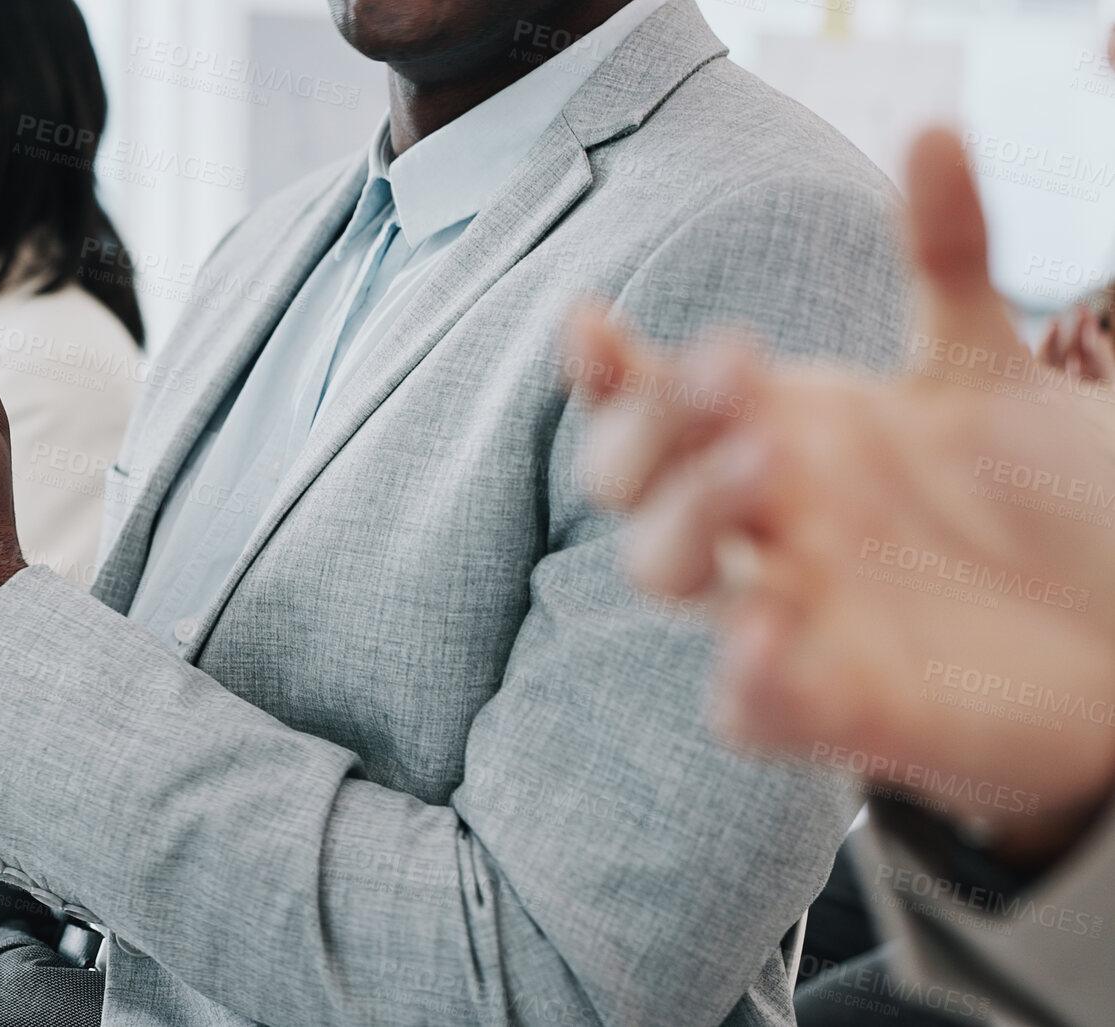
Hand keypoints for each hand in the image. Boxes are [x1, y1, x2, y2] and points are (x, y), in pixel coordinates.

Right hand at [565, 129, 1114, 865]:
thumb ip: (948, 257)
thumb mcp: (991, 370)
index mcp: (781, 436)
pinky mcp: (842, 708)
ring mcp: (792, 612)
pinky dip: (742, 678)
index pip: (648, 404)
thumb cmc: (1056, 507)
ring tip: (766, 463)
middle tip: (732, 374)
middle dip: (653, 426)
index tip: (599, 318)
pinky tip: (765, 632)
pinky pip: (746, 708)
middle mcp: (766, 522)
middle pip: (632, 482)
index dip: (606, 371)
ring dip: (687, 519)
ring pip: (665, 576)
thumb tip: (930, 130)